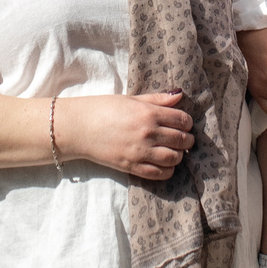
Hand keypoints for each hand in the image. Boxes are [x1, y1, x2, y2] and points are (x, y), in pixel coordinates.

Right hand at [55, 91, 192, 179]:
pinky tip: (164, 164)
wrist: (79, 127)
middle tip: (184, 139)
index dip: (187, 123)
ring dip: (179, 155)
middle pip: (181, 140)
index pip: (182, 120)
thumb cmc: (104, 108)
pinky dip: (168, 170)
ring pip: (174, 158)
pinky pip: (159, 173)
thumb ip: (157, 99)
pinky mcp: (132, 166)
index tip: (184, 124)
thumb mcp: (131, 99)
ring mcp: (140, 151)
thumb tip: (179, 93)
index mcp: (148, 113)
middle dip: (187, 140)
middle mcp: (148, 133)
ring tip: (174, 151)